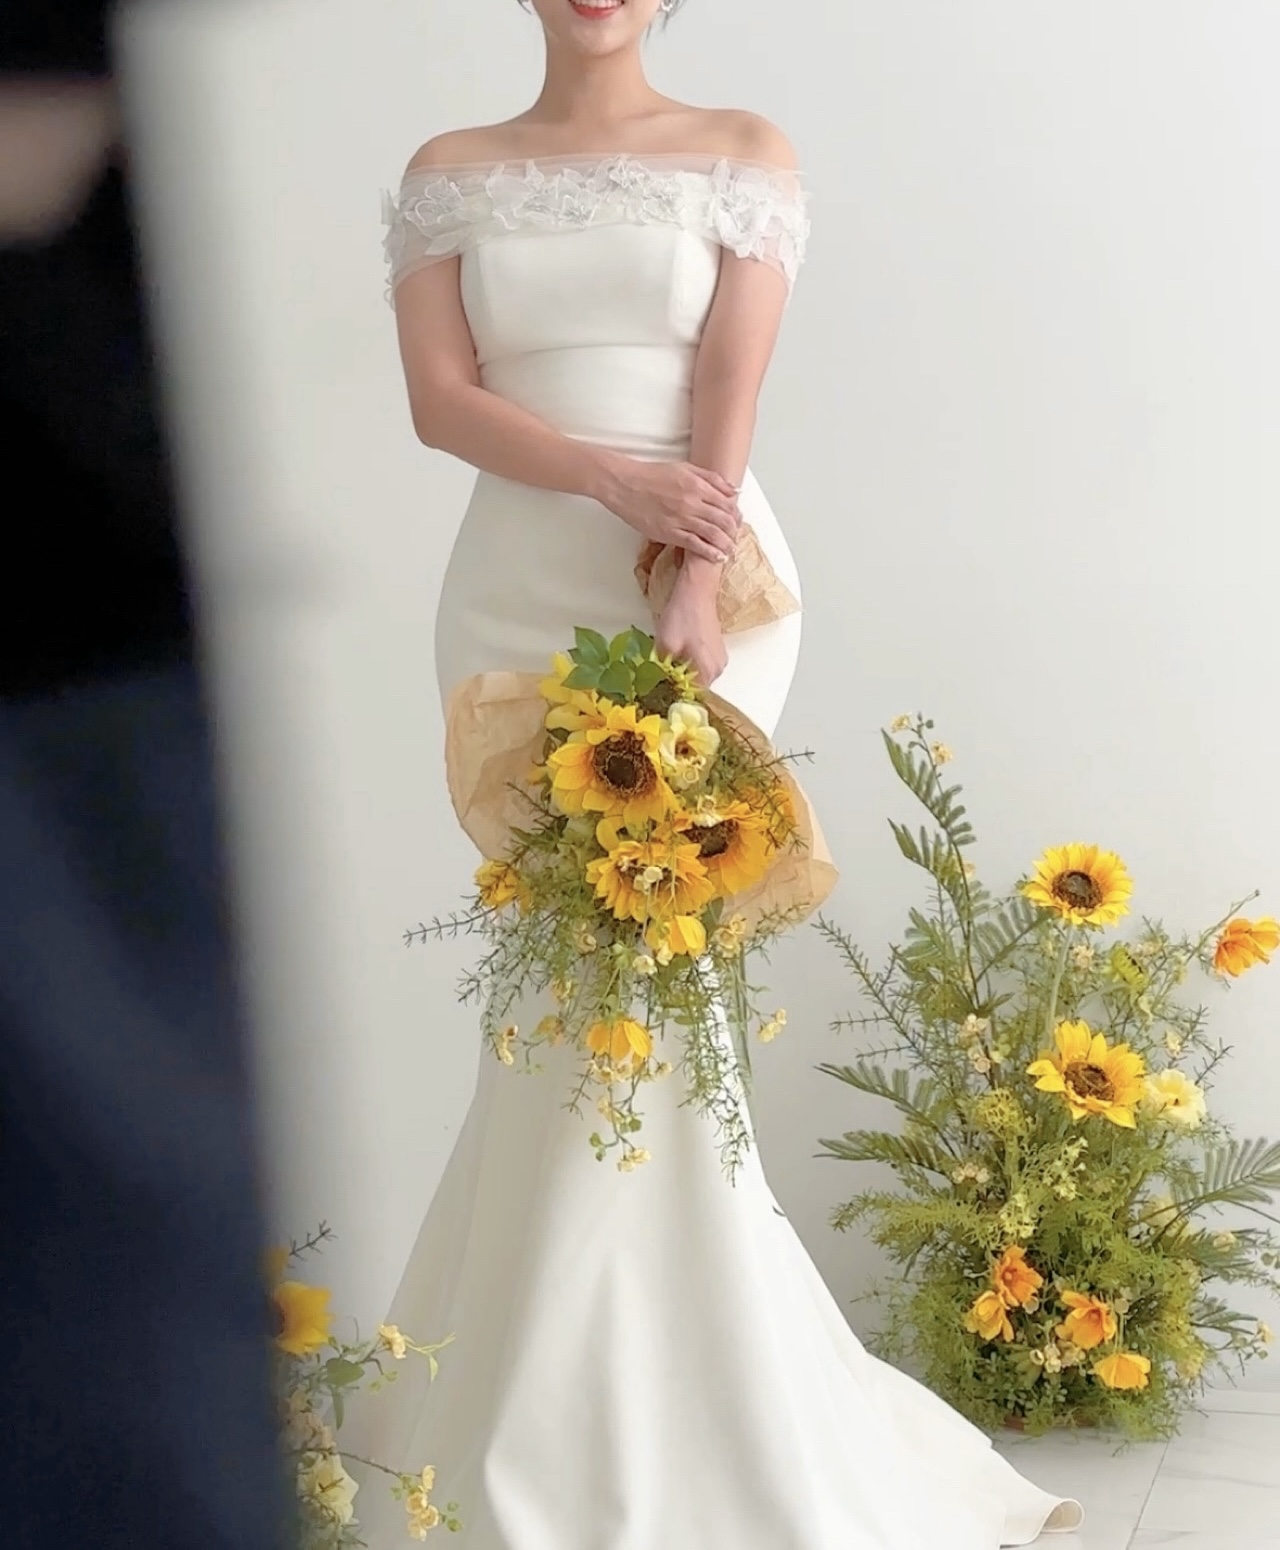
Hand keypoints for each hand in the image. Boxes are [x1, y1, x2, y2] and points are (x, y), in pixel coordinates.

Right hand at [596, 456, 740, 563]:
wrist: (625, 485)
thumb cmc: (652, 475)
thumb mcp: (685, 468)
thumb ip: (711, 479)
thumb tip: (734, 490)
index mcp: (697, 485)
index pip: (727, 504)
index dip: (736, 515)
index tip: (738, 521)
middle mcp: (692, 503)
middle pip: (724, 521)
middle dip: (734, 531)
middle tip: (736, 537)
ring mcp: (681, 519)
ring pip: (713, 535)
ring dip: (726, 544)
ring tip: (731, 550)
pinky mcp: (669, 533)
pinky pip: (695, 545)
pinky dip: (710, 553)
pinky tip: (718, 557)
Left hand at [655, 572, 727, 689]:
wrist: (697, 589)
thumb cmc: (682, 616)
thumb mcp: (665, 646)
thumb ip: (663, 671)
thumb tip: (657, 687)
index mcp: (707, 672)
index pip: (690, 697)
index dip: (673, 695)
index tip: (658, 691)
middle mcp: (718, 670)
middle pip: (695, 686)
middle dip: (677, 683)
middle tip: (658, 675)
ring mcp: (719, 659)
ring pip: (697, 674)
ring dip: (681, 671)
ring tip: (666, 661)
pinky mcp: (716, 648)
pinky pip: (700, 663)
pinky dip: (688, 661)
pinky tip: (677, 651)